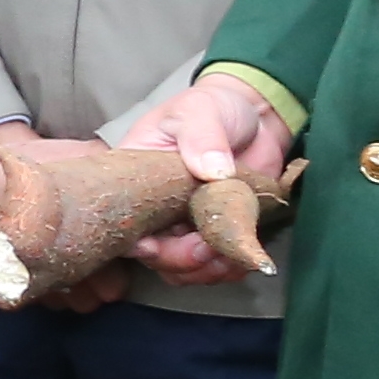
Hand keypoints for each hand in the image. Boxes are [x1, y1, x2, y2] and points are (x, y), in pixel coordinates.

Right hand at [118, 73, 295, 284]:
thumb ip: (201, 136)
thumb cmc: (213, 108)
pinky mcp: (220, 232)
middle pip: (156, 255)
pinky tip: (246, 255)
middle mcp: (157, 210)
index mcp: (139, 181)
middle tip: (208, 247)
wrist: (255, 117)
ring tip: (232, 254)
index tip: (154, 246)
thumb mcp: (199, 110)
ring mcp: (188, 224)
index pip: (123, 221)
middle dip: (182, 259)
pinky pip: (218, 265)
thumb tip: (211, 170)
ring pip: (185, 268)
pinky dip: (232, 266)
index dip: (134, 242)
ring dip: (209, 270)